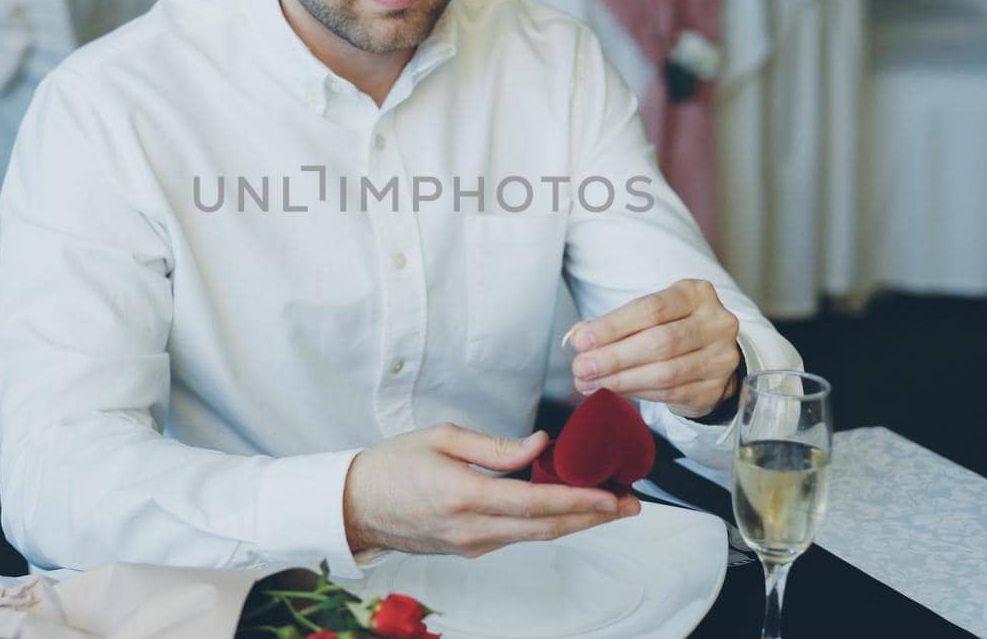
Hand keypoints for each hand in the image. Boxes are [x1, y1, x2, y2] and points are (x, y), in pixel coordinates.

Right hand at [343, 423, 641, 556]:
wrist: (356, 505)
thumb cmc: (393, 464)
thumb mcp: (443, 438)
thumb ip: (497, 447)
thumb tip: (543, 446)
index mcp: (465, 495)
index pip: (537, 503)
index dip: (580, 501)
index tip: (614, 495)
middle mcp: (473, 528)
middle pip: (547, 528)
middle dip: (594, 517)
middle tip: (631, 506)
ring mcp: (473, 544)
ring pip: (537, 536)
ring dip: (577, 522)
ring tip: (610, 507)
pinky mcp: (471, 549)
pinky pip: (519, 537)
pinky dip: (549, 523)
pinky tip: (568, 510)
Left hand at [567, 279, 741, 416]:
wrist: (712, 357)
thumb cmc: (673, 328)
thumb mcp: (652, 315)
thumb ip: (620, 323)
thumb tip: (581, 337)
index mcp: (697, 294)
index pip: (651, 309)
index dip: (613, 326)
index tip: (582, 341)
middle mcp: (716, 323)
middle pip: (659, 342)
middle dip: (613, 357)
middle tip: (581, 367)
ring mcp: (720, 358)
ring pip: (664, 372)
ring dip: (620, 380)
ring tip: (589, 383)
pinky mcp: (714, 388)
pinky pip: (669, 393)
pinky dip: (636, 393)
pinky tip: (613, 391)